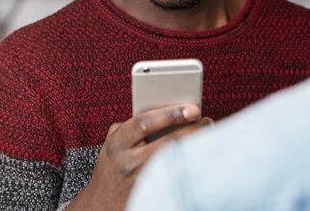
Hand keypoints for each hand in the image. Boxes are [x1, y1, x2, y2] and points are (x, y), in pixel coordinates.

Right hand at [66, 104, 211, 210]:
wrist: (102, 204)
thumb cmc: (113, 167)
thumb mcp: (113, 143)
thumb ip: (131, 125)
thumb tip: (166, 110)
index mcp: (117, 144)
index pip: (144, 123)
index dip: (171, 114)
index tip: (193, 108)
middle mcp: (128, 162)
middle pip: (167, 143)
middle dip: (192, 130)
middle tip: (206, 120)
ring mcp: (141, 180)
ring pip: (175, 161)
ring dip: (195, 147)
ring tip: (208, 134)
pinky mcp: (152, 193)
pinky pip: (176, 176)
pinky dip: (189, 163)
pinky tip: (200, 154)